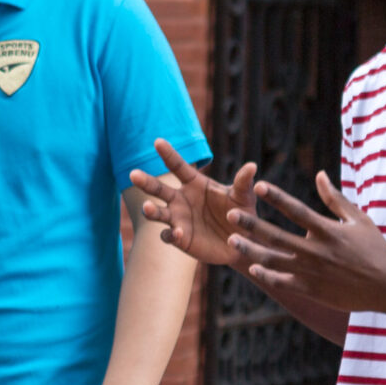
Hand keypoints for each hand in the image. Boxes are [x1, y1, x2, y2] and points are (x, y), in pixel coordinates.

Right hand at [130, 145, 253, 264]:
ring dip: (151, 210)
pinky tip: (176, 233)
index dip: (168, 154)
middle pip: (159, 189)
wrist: (241, 242)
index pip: (178, 166)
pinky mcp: (180, 238)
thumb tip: (252, 166)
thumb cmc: (242, 214)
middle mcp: (181, 200)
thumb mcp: (244, 197)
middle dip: (146, 182)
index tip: (158, 142)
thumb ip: (243, 183)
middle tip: (133, 174)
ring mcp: (178, 219)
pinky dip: (170, 234)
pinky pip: (169, 236)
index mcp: (195, 184)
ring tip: (148, 208)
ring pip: (158, 212)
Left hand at [229, 172, 385, 315]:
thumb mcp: (358, 220)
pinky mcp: (311, 290)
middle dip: (251, 224)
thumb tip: (319, 174)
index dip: (276, 197)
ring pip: (273, 261)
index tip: (258, 186)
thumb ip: (335, 198)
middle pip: (276, 236)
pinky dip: (266, 275)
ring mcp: (311, 272)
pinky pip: (282, 282)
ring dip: (250, 250)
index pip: (296, 210)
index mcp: (328, 231)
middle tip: (230, 214)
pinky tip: (253, 267)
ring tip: (232, 240)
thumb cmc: (374, 249)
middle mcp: (316, 251)